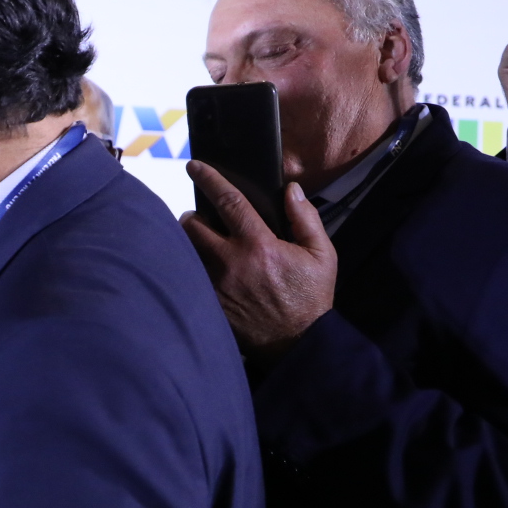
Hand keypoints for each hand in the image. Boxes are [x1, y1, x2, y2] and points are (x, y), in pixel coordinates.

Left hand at [181, 162, 336, 357]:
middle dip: (191, 216)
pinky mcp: (208, 303)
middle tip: (198, 216)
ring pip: (185, 251)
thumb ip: (305, 218)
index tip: (195, 165)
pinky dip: (188, 267)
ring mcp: (215, 284)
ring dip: (186, 240)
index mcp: (258, 245)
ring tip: (197, 240)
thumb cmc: (310, 297)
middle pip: (192, 225)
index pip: (227, 200)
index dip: (208, 178)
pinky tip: (195, 266)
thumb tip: (291, 189)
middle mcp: (230, 262)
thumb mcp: (321, 255)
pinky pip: (187, 277)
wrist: (296, 343)